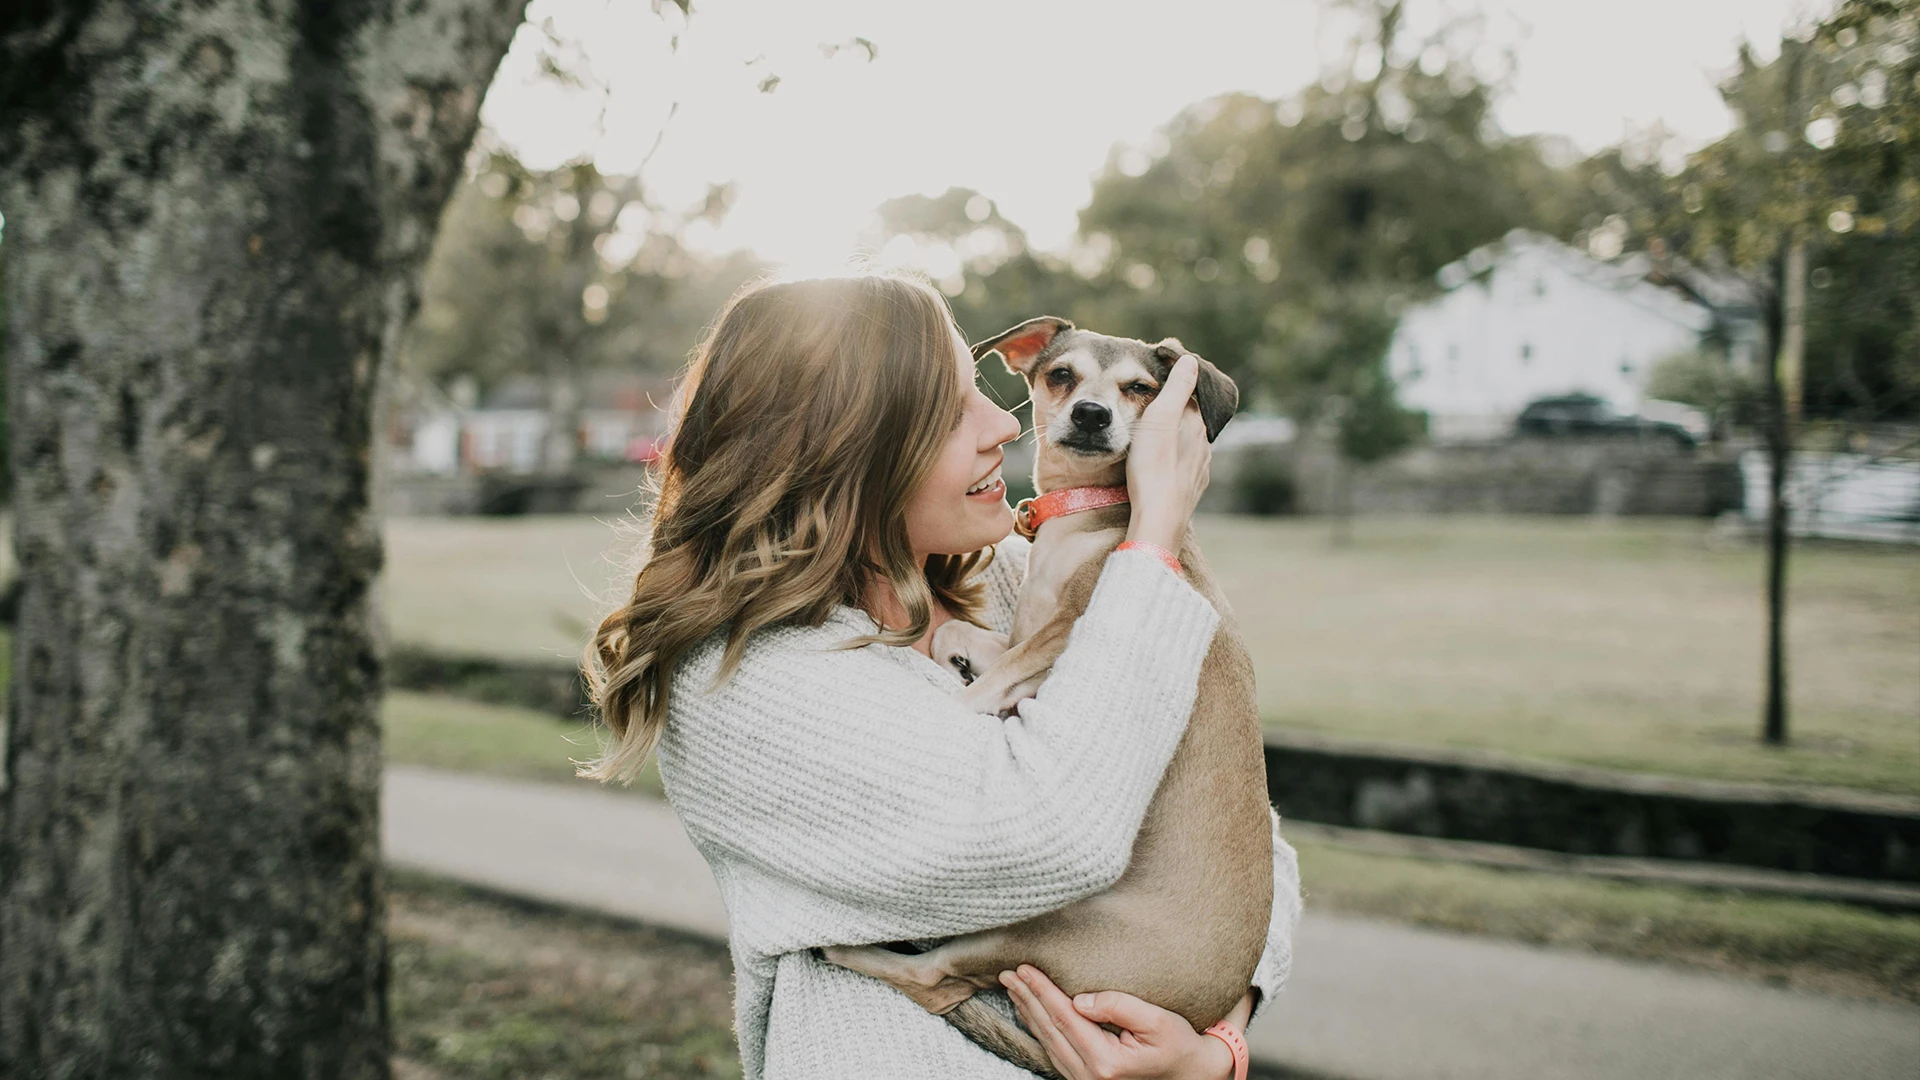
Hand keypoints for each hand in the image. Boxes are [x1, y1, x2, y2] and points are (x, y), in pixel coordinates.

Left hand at [999, 965, 1238, 1079]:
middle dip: (1027, 998)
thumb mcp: (1157, 1021)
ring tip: (1013, 988)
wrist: (1192, 1075)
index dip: (1042, 990)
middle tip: (1007, 973)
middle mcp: (1089, 1076)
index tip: (1024, 968)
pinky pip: (1054, 1052)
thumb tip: (1080, 999)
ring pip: (1047, 1042)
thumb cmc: (1178, 1046)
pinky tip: (1031, 1013)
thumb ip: (1119, 1006)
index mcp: (1105, 1062)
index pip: (1064, 1017)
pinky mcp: (1086, 1079)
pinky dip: (1040, 1029)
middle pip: (1050, 1029)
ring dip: (1029, 1013)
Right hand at [1125, 355, 1210, 551]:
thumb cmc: (1153, 465)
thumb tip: (1191, 360)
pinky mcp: (1192, 488)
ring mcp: (1200, 468)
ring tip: (1155, 438)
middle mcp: (1204, 444)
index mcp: (1196, 423)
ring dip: (1175, 439)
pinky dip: (1175, 460)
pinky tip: (1163, 465)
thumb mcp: (1160, 418)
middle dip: (1176, 414)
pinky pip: (1185, 467)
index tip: (1159, 385)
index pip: (1190, 396)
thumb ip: (1177, 387)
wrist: (1158, 516)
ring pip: (1189, 445)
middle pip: (1190, 420)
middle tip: (1153, 410)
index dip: (1176, 388)